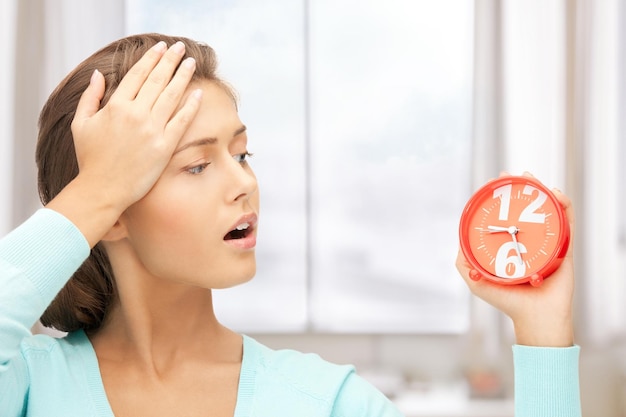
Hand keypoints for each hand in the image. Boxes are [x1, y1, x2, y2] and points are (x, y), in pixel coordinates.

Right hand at [72, 41, 200, 209]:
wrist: (102, 189)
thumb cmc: (90, 159)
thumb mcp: (82, 124)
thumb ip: (90, 97)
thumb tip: (98, 74)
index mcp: (115, 106)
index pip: (138, 74)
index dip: (151, 58)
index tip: (161, 48)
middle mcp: (135, 114)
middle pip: (157, 80)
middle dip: (170, 61)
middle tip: (181, 48)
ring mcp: (151, 130)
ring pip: (171, 96)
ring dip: (183, 77)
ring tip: (191, 63)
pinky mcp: (164, 146)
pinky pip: (181, 121)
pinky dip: (190, 106)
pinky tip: (198, 94)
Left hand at [456, 173, 575, 346]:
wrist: (535, 317)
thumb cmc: (507, 301)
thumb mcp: (476, 281)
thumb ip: (463, 262)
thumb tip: (460, 240)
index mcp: (511, 244)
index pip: (506, 214)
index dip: (500, 196)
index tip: (493, 183)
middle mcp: (529, 239)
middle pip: (526, 206)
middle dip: (519, 187)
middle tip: (511, 176)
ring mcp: (547, 241)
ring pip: (546, 208)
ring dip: (541, 189)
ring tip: (530, 178)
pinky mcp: (564, 247)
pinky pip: (567, 221)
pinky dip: (564, 205)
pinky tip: (556, 194)